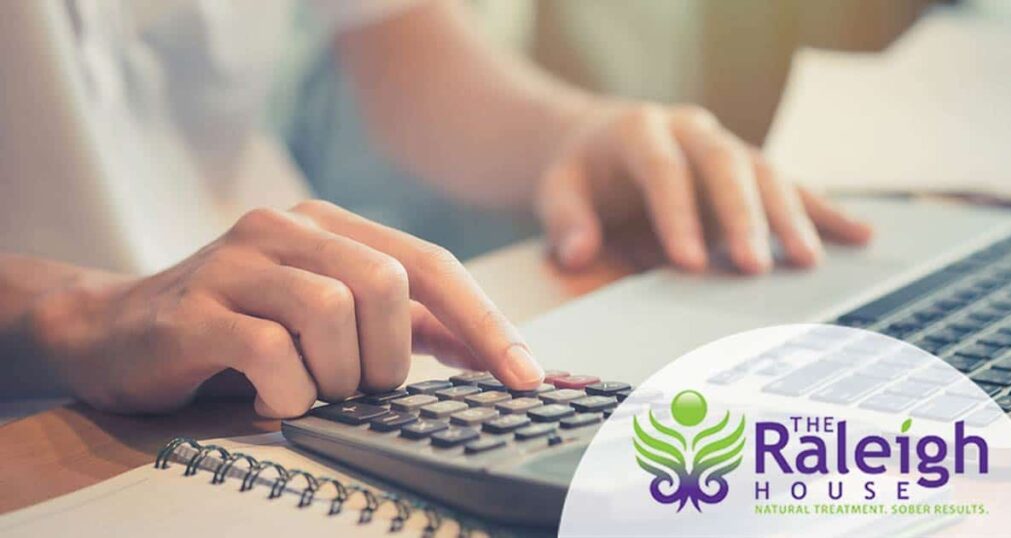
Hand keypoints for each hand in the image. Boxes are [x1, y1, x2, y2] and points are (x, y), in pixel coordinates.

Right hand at [29, 201, 542, 416]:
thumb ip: (403, 325)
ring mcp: (236, 261)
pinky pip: (271, 351)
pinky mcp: (194, 307)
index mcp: (330, 227)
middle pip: (388, 284)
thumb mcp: (328, 317)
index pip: (430, 265)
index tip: (526, 377)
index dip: (485, 323)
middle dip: (390, 357)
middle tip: (362, 388)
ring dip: (337, 376)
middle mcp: (287, 229)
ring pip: (333, 314)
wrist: (114, 330)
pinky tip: (273, 401)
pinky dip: (289, 393)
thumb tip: (489, 350)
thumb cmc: (240, 329)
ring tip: (310, 392)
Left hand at [536, 102, 872, 273]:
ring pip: (766, 173)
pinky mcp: (750, 167)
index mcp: (641, 131)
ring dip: (791, 217)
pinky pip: (793, 186)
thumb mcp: (558, 190)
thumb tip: (577, 255)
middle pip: (726, 167)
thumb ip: (566, 221)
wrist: (600, 141)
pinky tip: (860, 236)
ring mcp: (726, 145)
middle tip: (755, 268)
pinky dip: (825, 211)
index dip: (677, 216)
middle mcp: (692, 130)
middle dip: (743, 218)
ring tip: (808, 262)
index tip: (690, 263)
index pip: (664, 172)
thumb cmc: (581, 172)